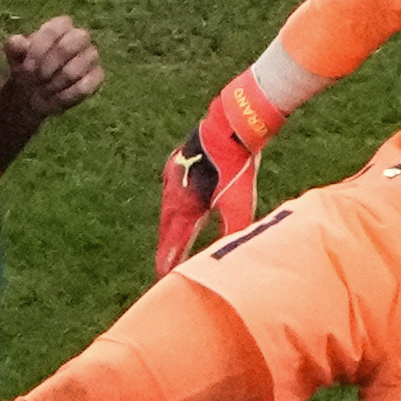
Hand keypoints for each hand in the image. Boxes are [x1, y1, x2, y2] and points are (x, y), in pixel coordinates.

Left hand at [0, 16, 103, 141]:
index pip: (54, 29)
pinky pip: (84, 87)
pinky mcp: (97, 77)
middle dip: (49, 65)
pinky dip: (65, 95)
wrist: (33, 93)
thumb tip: (18, 42)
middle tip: (36, 78)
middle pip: (70, 45)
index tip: (26, 66)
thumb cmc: (27, 67)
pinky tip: (54, 97)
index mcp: (60, 26)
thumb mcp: (15, 57)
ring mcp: (91, 57)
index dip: (39, 49)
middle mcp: (79, 37)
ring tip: (42, 89)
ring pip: (75, 70)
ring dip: (54, 84)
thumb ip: (14, 47)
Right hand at [152, 69, 288, 277]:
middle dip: (166, 245)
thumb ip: (233, 228)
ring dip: (169, 225)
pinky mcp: (179, 161)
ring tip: (168, 238)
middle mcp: (173, 192)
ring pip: (168, 207)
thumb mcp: (238, 201)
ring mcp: (174, 175)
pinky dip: (173, 202)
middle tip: (162, 264)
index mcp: (185, 205)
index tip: (162, 274)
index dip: (169, 258)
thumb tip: (232, 253)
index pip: (175, 240)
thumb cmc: (236, 164)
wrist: (231, 126)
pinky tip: (174, 202)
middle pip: (167, 226)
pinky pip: (172, 189)